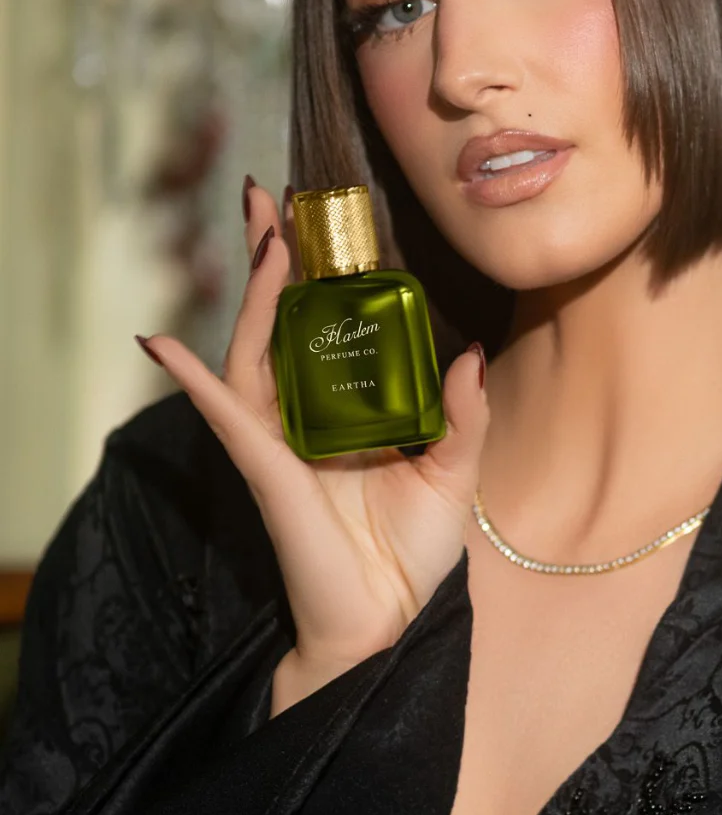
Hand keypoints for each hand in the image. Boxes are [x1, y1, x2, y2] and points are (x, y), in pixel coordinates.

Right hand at [136, 178, 488, 706]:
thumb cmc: (413, 549)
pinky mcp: (266, 469)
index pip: (327, 324)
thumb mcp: (454, 471)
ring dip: (254, 294)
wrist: (389, 619)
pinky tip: (158, 344)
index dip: (320, 271)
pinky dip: (188, 379)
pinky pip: (222, 415)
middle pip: (279, 321)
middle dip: (271, 257)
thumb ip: (463, 415)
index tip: (321, 217)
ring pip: (253, 351)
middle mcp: (307, 413)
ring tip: (264, 236)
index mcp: (348, 408)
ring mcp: (280, 438)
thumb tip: (470, 351)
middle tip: (268, 196)